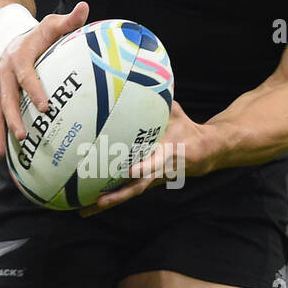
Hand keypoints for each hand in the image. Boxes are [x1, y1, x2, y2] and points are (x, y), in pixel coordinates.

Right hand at [0, 1, 88, 158]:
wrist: (11, 37)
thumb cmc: (39, 35)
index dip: (33, 90)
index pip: (25, 75)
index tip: (46, 106)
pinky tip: (2, 158)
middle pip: (5, 99)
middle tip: (22, 136)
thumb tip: (85, 7)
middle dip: (12, 119)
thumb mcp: (52, 25)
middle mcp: (4, 74)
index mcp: (19, 58)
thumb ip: (69, 20)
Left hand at [80, 100, 215, 215]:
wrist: (204, 153)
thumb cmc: (186, 129)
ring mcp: (150, 180)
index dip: (146, 167)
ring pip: (128, 193)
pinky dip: (108, 198)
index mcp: (168, 154)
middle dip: (117, 195)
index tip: (132, 170)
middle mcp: (158, 172)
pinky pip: (125, 191)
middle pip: (136, 186)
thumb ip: (160, 101)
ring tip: (84, 211)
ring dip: (107, 203)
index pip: (157, 162)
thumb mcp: (176, 113)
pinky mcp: (145, 182)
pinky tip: (87, 204)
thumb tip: (147, 76)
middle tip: (97, 201)